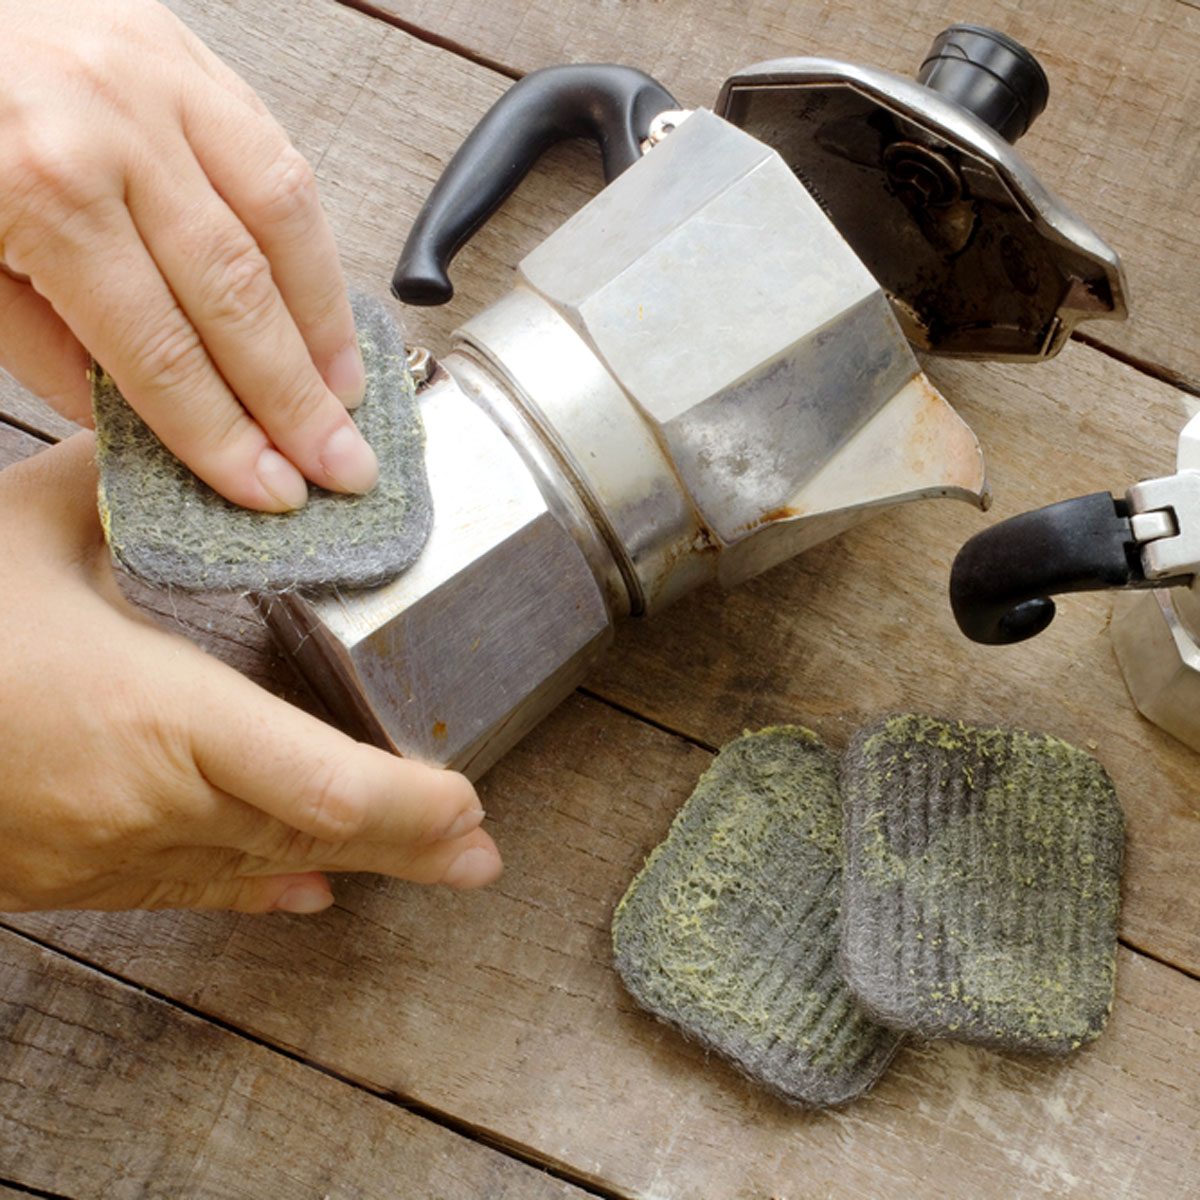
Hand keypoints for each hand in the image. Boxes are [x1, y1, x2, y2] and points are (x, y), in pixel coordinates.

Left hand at [0, 0, 376, 511]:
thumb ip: (52, 350)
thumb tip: (151, 421)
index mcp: (39, 189)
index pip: (161, 349)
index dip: (223, 433)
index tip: (267, 485)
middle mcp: (114, 127)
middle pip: (239, 292)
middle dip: (297, 397)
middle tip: (340, 463)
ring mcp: (159, 79)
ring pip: (282, 220)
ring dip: (324, 323)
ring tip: (345, 394)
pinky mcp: (187, 56)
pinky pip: (278, 157)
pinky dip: (311, 245)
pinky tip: (322, 305)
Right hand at [0, 434, 501, 913]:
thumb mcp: (22, 533)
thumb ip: (119, 489)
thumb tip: (178, 444)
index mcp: (153, 718)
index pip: (322, 785)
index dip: (410, 808)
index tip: (472, 805)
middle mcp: (147, 805)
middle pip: (311, 840)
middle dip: (409, 847)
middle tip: (479, 855)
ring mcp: (108, 856)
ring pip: (260, 868)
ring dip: (348, 862)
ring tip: (424, 861)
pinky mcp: (72, 877)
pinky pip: (192, 888)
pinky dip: (262, 881)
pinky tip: (305, 886)